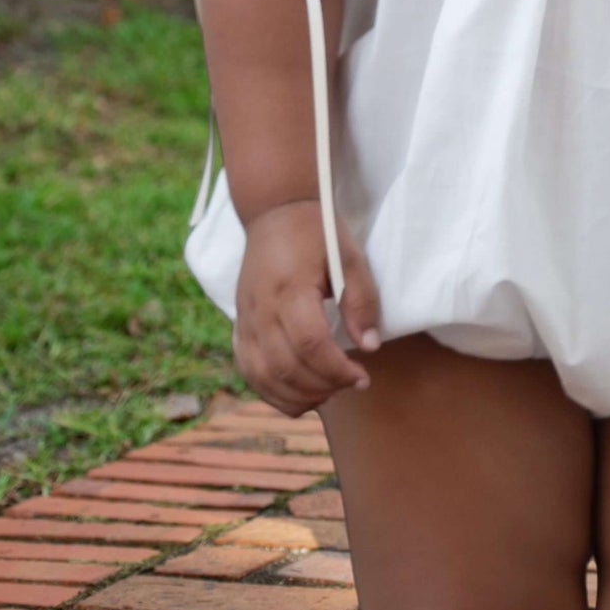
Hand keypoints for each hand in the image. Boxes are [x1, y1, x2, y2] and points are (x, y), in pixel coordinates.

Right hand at [233, 199, 382, 415]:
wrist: (274, 212)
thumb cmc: (316, 233)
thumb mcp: (348, 258)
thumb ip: (360, 301)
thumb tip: (370, 346)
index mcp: (289, 289)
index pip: (309, 344)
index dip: (337, 369)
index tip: (362, 376)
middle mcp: (261, 310)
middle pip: (286, 367)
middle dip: (323, 386)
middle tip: (351, 383)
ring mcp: (245, 320)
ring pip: (263, 377)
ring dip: (297, 396)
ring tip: (329, 392)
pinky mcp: (239, 326)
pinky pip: (249, 371)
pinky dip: (272, 391)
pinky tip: (300, 393)